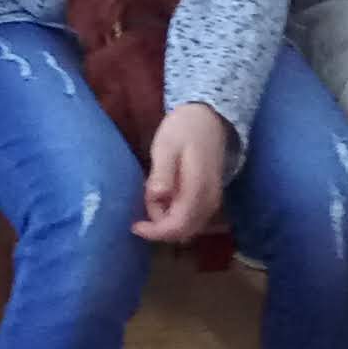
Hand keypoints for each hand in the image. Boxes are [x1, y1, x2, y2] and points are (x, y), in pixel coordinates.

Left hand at [137, 103, 230, 241]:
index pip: (178, 225)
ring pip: (188, 227)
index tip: (134, 226)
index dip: (155, 232)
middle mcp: (209, 200)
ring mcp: (213, 200)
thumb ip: (163, 173)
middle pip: (183, 231)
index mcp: (198, 189)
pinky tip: (166, 194)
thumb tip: (157, 198)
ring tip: (154, 191)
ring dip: (167, 219)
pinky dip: (176, 214)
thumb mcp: (166, 146)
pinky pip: (193, 218)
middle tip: (146, 198)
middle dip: (159, 225)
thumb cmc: (183, 129)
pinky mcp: (210, 198)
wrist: (208, 116)